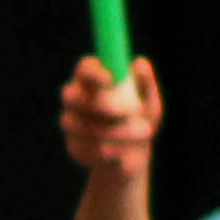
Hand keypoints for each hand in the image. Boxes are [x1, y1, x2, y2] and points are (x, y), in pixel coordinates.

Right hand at [58, 54, 162, 182]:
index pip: (85, 68)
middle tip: (129, 113)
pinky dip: (113, 149)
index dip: (93, 72)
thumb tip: (140, 64)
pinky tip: (125, 150)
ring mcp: (70, 122)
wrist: (132, 155)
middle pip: (71, 95)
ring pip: (84, 124)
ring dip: (118, 131)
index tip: (111, 79)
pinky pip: (89, 146)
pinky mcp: (73, 144)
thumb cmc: (141, 121)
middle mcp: (76, 98)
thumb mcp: (149, 102)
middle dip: (102, 105)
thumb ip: (145, 83)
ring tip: (140, 135)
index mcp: (94, 80)